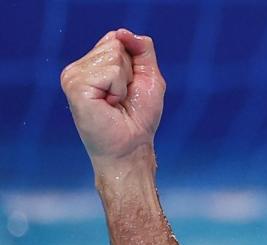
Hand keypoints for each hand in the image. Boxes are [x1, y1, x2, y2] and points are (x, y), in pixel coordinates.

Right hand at [60, 29, 164, 169]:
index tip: (129, 87)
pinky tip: (110, 105)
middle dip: (130, 72)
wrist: (132, 146)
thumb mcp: (149, 77)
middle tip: (123, 97)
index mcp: (92, 64)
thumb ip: (142, 50)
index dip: (133, 63)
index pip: (116, 39)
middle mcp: (79, 68)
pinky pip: (109, 72)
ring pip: (113, 57)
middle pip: (115, 45)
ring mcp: (73, 76)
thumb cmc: (139, 117)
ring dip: (124, 83)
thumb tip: (123, 32)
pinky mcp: (75, 86)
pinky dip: (118, 89)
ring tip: (116, 102)